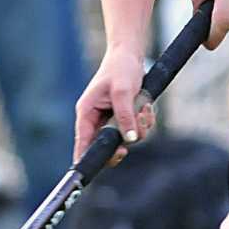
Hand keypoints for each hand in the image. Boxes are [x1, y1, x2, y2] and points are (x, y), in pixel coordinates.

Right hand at [75, 46, 151, 161]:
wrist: (130, 54)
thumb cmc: (121, 68)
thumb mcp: (123, 91)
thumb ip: (125, 115)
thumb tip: (129, 139)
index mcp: (87, 112)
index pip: (83, 142)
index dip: (85, 158)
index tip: (88, 173)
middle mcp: (96, 118)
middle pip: (106, 146)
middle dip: (124, 140)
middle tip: (133, 138)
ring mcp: (110, 119)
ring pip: (125, 138)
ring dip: (139, 127)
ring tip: (144, 108)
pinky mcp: (123, 117)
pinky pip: (135, 129)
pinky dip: (144, 121)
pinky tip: (146, 107)